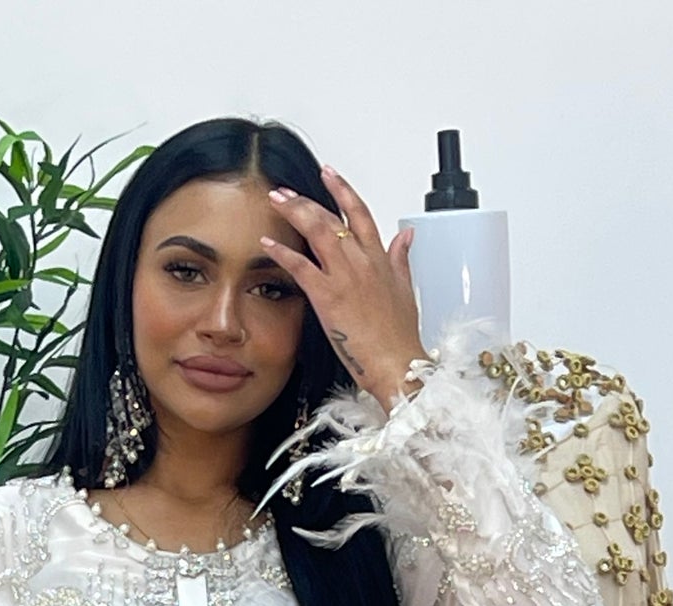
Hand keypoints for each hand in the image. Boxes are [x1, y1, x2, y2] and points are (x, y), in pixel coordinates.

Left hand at [262, 167, 425, 412]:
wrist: (397, 364)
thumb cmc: (400, 336)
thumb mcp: (405, 289)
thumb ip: (401, 258)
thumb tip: (405, 236)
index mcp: (379, 258)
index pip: (359, 212)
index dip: (342, 190)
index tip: (328, 174)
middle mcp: (361, 261)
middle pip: (331, 217)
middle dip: (305, 199)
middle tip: (285, 190)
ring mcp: (344, 277)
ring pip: (317, 231)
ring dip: (293, 212)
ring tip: (275, 201)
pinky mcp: (328, 297)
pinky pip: (301, 266)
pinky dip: (282, 252)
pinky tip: (267, 243)